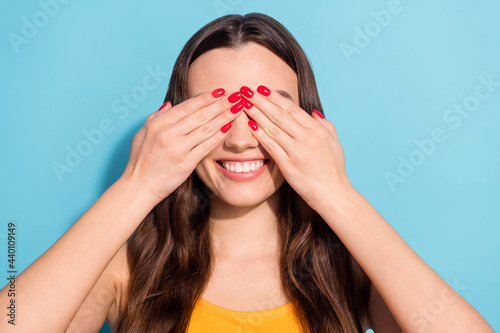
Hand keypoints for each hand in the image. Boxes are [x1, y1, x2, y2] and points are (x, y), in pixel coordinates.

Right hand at [120, 89, 241, 205]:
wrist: (139, 187)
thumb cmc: (140, 160)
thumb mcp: (142, 133)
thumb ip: (156, 116)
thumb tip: (170, 104)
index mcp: (159, 124)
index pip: (187, 106)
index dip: (206, 97)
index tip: (220, 91)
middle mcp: (168, 134)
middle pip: (200, 115)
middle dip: (220, 104)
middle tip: (236, 96)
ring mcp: (178, 149)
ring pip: (206, 129)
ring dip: (224, 117)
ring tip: (238, 108)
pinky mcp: (186, 163)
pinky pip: (206, 146)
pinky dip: (218, 136)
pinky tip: (229, 127)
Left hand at [241, 85, 351, 210]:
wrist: (333, 194)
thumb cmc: (334, 169)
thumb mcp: (334, 143)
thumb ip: (325, 126)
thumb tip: (313, 113)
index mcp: (317, 130)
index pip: (292, 109)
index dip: (275, 98)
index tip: (262, 89)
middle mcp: (307, 137)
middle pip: (279, 114)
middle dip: (261, 101)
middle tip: (247, 90)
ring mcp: (297, 151)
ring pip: (273, 127)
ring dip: (256, 114)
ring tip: (244, 104)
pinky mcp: (289, 165)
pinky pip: (271, 146)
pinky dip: (260, 135)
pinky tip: (250, 126)